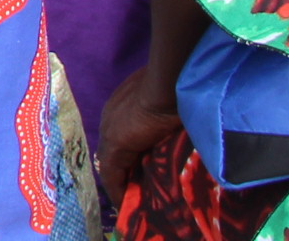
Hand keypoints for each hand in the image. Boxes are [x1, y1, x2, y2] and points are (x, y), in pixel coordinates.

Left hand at [93, 60, 182, 207]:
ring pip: (113, 165)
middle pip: (116, 152)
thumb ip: (164, 113)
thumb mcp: (168, 101)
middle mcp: (112, 118)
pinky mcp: (114, 145)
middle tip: (138, 193)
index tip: (140, 173)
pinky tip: (125, 204)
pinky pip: (112, 174)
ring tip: (133, 202)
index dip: (132, 156)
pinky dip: (118, 190)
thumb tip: (177, 122)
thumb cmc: (174, 88)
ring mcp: (110, 130)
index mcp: (124, 106)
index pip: (124, 136)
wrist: (168, 84)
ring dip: (123, 183)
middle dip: (126, 172)